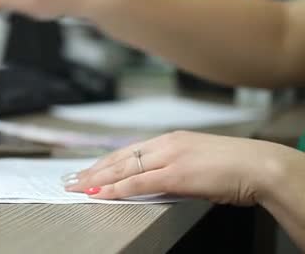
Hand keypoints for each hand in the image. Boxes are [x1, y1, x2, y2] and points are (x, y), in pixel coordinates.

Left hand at [64, 131, 293, 205]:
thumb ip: (174, 168)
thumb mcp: (197, 162)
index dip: (105, 162)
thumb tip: (157, 180)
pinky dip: (117, 188)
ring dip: (97, 179)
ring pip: (123, 168)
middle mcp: (166, 144)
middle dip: (93, 169)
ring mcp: (170, 157)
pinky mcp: (176, 173)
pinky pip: (138, 181)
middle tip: (72, 178)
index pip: (128, 150)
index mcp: (170, 139)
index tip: (88, 170)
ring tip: (78, 186)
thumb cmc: (234, 166)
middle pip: (120, 157)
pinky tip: (101, 193)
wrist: (259, 166)